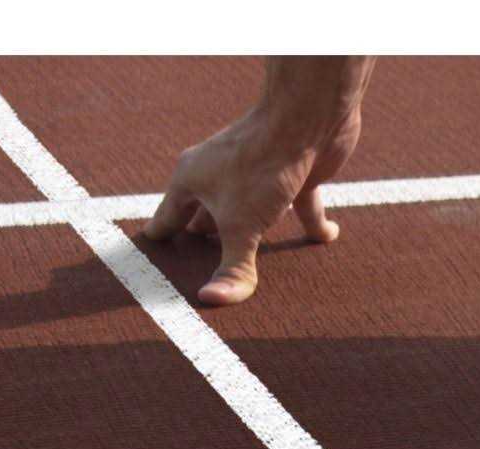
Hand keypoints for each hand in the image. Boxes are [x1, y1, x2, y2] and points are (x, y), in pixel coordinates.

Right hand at [143, 101, 361, 304]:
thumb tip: (211, 301)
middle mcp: (218, 176)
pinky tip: (327, 238)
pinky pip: (302, 208)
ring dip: (251, 241)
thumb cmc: (262, 162)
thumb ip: (232, 267)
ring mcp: (255, 176)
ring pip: (249, 216)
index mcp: (192, 181)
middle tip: (197, 280)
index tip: (151, 271)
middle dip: (204, 249)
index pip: (166, 220)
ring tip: (248, 270)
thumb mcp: (241, 225)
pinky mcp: (292, 177)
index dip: (159, 245)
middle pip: (205, 221)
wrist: (307, 116)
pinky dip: (313, 225)